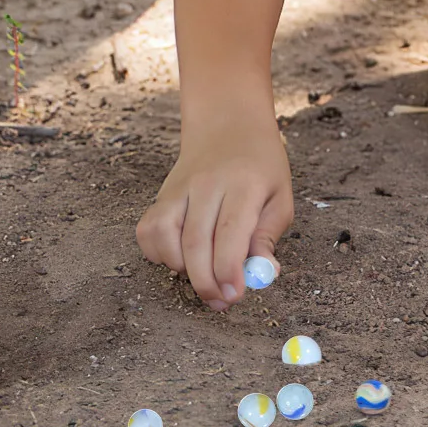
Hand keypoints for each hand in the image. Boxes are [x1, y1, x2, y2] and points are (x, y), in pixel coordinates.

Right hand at [136, 110, 292, 310]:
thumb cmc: (259, 165)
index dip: (229, 270)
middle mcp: (206, 183)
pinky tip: (180, 257)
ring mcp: (179, 187)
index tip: (234, 296)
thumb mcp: (279, 196)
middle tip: (220, 303)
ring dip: (181, 268)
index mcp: (243, 184)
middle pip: (195, 241)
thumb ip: (267, 236)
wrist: (228, 124)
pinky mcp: (161, 194)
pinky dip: (158, 253)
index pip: (230, 232)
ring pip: (165, 236)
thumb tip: (263, 273)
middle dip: (206, 282)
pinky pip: (147, 230)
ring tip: (203, 275)